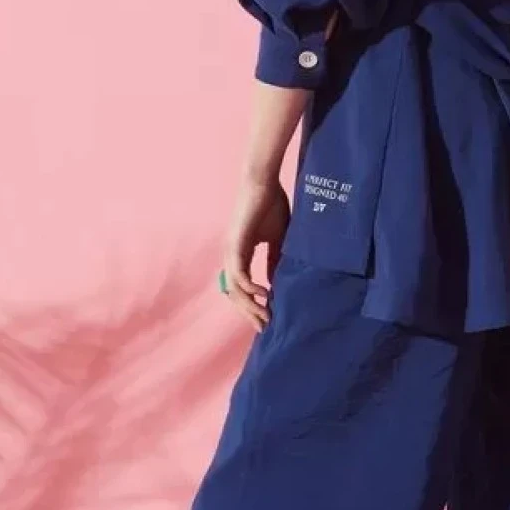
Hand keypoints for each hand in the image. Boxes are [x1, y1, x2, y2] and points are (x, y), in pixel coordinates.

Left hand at [221, 173, 289, 328]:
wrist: (264, 182)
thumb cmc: (271, 205)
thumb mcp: (278, 239)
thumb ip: (275, 260)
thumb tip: (276, 282)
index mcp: (240, 254)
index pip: (241, 287)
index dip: (252, 304)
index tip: (267, 318)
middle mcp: (231, 255)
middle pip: (234, 293)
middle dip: (249, 312)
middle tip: (264, 327)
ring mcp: (231, 250)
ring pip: (234, 287)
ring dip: (249, 304)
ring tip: (265, 316)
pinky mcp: (236, 243)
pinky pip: (238, 272)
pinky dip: (250, 286)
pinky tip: (263, 294)